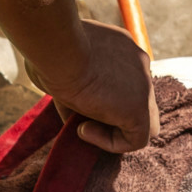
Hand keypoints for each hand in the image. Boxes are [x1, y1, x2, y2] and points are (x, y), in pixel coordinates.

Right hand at [30, 20, 156, 152]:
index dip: (105, 98)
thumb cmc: (48, 54)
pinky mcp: (139, 107)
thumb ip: (75, 92)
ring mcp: (143, 85)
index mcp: (122, 48)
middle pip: (137, 100)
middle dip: (113, 116)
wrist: (57, 48)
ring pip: (143, 122)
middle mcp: (139, 63)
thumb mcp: (61, 70)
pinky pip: (136, 139)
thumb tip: (74, 122)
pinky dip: (111, 143)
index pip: (124, 81)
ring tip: (81, 127)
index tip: (77, 100)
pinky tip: (83, 130)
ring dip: (113, 131)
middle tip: (81, 119)